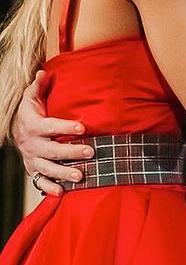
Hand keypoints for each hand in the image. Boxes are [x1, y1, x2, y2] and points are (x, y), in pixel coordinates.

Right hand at [13, 73, 94, 196]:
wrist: (15, 132)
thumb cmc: (30, 113)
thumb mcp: (31, 99)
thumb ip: (38, 87)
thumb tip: (43, 72)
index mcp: (33, 126)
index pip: (50, 126)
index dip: (65, 126)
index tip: (82, 126)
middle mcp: (32, 145)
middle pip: (52, 150)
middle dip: (71, 151)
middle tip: (91, 151)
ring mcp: (32, 159)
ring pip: (48, 168)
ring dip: (64, 172)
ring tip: (81, 175)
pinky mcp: (34, 170)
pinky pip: (40, 181)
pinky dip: (49, 188)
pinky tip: (62, 192)